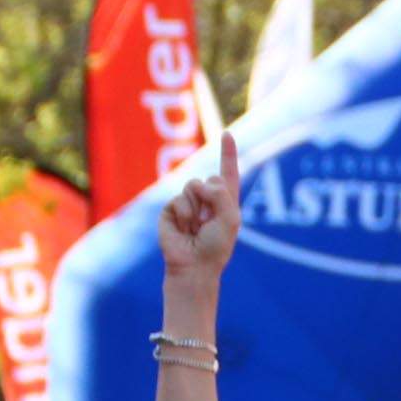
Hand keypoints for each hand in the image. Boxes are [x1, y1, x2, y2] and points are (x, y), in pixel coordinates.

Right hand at [158, 132, 240, 282]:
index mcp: (225, 203)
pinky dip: (183, 215)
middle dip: (211, 197)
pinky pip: (177, 199)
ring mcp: (188, 203)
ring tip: (196, 228)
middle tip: (209, 222)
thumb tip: (198, 184)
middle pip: (209, 178)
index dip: (228, 154)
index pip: (227, 174)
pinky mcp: (171, 209)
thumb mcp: (229, 219)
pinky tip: (184, 230)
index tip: (227, 134)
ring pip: (192, 186)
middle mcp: (207, 200)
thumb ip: (221, 193)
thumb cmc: (215, 247)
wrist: (193, 266)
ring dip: (197, 209)